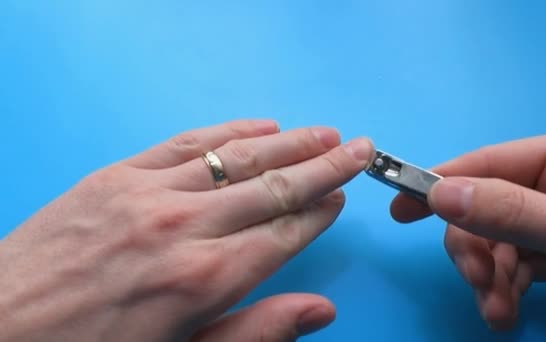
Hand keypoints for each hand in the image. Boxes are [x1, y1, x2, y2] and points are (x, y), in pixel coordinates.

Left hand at [0, 119, 374, 340]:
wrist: (2, 328)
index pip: (284, 232)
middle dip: (324, 167)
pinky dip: (227, 132)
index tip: (344, 195)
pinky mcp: (116, 175)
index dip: (320, 211)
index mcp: (205, 280)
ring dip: (288, 143)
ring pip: (236, 159)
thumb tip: (320, 309)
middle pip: (273, 187)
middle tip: (359, 148)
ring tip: (323, 133)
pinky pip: (185, 144)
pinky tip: (259, 125)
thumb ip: (256, 331)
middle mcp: (185, 227)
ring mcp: (149, 194)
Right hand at [390, 128, 545, 329]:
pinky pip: (518, 266)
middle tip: (476, 280)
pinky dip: (508, 289)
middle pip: (487, 210)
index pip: (490, 163)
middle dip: (476, 251)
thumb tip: (441, 194)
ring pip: (499, 244)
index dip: (441, 184)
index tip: (400, 209)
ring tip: (498, 313)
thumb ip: (515, 212)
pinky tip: (507, 311)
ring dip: (491, 280)